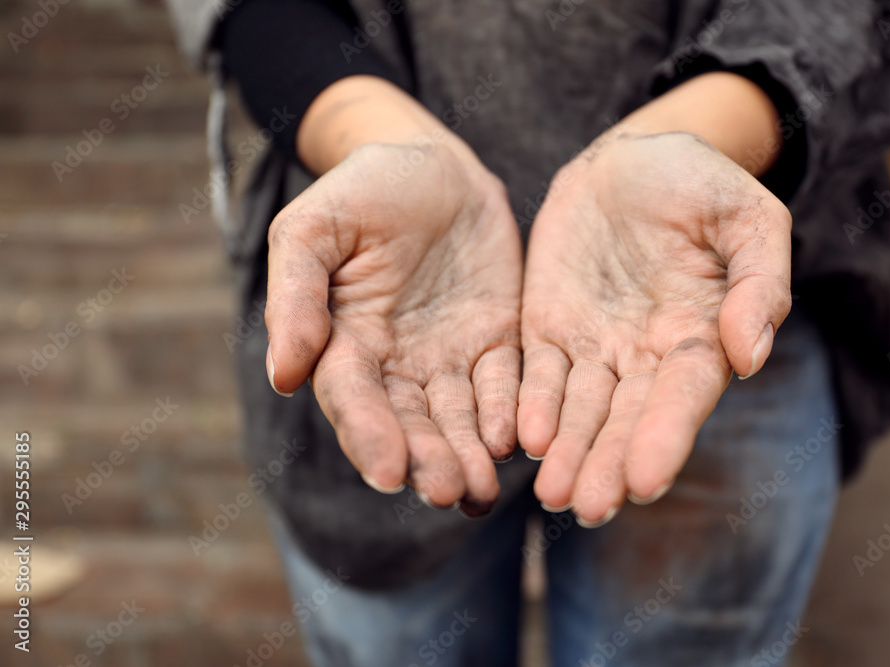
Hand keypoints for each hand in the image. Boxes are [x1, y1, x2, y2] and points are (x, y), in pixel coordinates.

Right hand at [265, 141, 522, 514]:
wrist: (433, 164)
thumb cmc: (364, 190)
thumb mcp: (314, 228)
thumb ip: (297, 295)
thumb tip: (284, 374)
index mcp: (344, 343)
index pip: (355, 400)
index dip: (370, 437)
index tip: (388, 474)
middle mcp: (396, 365)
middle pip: (410, 425)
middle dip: (428, 461)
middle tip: (449, 492)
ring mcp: (448, 358)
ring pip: (458, 419)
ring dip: (468, 456)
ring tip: (482, 491)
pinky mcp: (495, 343)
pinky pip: (504, 385)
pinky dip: (509, 413)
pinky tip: (517, 440)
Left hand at [518, 132, 791, 525]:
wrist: (630, 160)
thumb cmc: (699, 185)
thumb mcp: (747, 217)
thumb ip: (760, 281)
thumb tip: (748, 356)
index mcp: (697, 337)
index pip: (681, 397)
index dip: (664, 437)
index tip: (645, 480)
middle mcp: (644, 356)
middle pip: (626, 420)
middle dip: (608, 464)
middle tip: (588, 506)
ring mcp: (593, 347)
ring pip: (579, 411)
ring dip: (567, 453)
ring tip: (552, 495)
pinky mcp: (548, 330)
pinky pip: (537, 376)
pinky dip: (530, 408)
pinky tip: (522, 439)